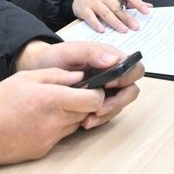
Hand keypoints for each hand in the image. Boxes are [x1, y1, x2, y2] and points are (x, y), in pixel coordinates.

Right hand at [0, 67, 103, 170]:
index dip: (97, 93)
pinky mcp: (43, 151)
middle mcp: (54, 122)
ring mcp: (50, 139)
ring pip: (75, 125)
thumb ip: (57, 76)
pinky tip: (38, 120)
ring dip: (71, 115)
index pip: (94, 100)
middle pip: (87, 113)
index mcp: (51, 99)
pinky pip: (60, 137)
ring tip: (50, 106)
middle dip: (84, 103)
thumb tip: (79, 77)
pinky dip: (56, 127)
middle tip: (70, 94)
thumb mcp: (26, 78)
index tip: (92, 87)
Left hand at [14, 40, 145, 130]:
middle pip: (131, 90)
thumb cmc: (57, 57)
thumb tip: (113, 60)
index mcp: (112, 59)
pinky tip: (84, 122)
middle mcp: (114, 75)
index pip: (134, 68)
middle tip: (99, 107)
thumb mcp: (71, 51)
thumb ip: (92, 53)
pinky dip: (98, 120)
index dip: (127, 77)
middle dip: (118, 102)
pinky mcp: (98, 103)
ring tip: (88, 119)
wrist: (39, 70)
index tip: (108, 83)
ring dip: (107, 114)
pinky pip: (106, 114)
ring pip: (120, 106)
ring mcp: (107, 91)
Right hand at [71, 0, 151, 33]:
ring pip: (106, 13)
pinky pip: (91, 18)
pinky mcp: (84, 10)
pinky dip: (97, 24)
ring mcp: (93, 2)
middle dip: (127, 18)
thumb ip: (130, 0)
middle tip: (136, 27)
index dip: (137, 2)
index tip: (146, 11)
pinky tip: (103, 30)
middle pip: (117, 7)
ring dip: (116, 23)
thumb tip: (148, 6)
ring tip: (124, 30)